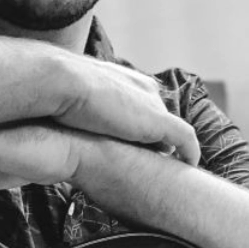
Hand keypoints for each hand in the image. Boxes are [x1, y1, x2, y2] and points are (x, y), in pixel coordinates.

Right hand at [55, 57, 199, 164]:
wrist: (62, 82)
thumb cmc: (57, 90)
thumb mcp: (71, 98)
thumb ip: (80, 109)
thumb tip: (67, 123)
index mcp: (127, 79)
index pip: (143, 105)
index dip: (141, 125)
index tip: (137, 144)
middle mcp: (145, 88)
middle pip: (159, 118)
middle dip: (158, 138)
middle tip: (157, 160)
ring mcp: (154, 104)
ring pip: (172, 131)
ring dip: (172, 148)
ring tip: (172, 168)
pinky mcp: (159, 122)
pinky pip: (185, 139)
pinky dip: (190, 151)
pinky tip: (190, 165)